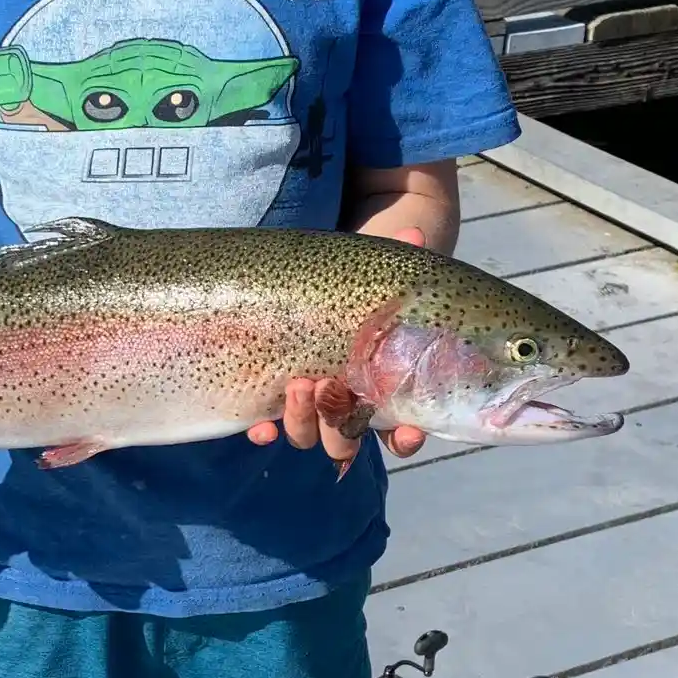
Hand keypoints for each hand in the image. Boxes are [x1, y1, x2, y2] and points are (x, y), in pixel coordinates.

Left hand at [246, 226, 427, 462]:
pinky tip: (261, 428)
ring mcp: (307, 405)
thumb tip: (415, 238)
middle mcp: (343, 404)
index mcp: (378, 387)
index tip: (407, 433)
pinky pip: (269, 426)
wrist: (310, 282)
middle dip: (340, 425)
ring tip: (299, 384)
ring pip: (307, 436)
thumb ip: (399, 265)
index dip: (405, 437)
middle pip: (346, 439)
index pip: (399, 428)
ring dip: (304, 421)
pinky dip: (266, 431)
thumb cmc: (355, 286)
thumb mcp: (377, 275)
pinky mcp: (273, 396)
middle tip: (332, 385)